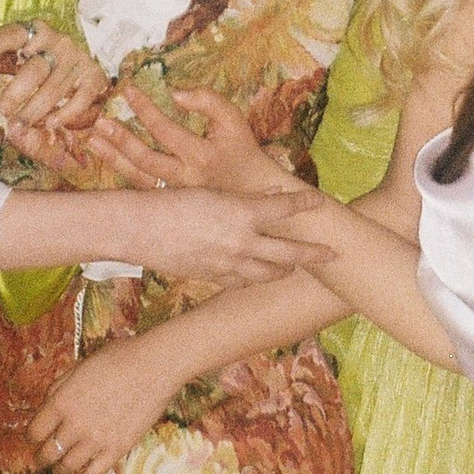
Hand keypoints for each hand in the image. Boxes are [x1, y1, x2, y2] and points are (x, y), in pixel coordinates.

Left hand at [0, 20, 108, 131]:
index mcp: (35, 32)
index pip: (13, 34)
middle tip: (1, 110)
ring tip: (18, 127)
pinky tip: (51, 123)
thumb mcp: (24, 52)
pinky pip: (80, 98)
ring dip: (35, 111)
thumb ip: (0, 55)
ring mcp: (77, 58)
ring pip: (54, 88)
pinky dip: (65, 113)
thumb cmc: (45, 60)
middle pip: (34, 69)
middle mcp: (58, 42)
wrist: (84, 62)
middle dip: (16, 92)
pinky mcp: (94, 75)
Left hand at [30, 342, 181, 473]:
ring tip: (61, 470)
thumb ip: (60, 387)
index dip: (32, 437)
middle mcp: (74, 424)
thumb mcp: (80, 366)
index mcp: (61, 402)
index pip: (34, 431)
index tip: (36, 438)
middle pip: (47, 453)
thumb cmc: (118, 359)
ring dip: (59, 472)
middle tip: (44, 458)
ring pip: (67, 468)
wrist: (154, 368)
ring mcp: (96, 440)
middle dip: (42, 458)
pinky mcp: (116, 450)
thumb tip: (48, 404)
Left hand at [87, 85, 296, 196]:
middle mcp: (185, 178)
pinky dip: (122, 172)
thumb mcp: (233, 119)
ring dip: (114, 158)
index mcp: (201, 155)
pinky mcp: (171, 202)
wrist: (254, 192)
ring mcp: (175, 193)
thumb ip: (208, 100)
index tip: (128, 89)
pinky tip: (108, 157)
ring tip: (94, 139)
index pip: (164, 129)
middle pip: (145, 159)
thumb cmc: (242, 150)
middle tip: (101, 120)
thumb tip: (174, 92)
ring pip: (138, 178)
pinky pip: (141, 188)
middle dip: (121, 139)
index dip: (144, 108)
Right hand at [127, 182, 330, 286]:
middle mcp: (242, 242)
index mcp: (242, 212)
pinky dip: (256, 277)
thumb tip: (272, 193)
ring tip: (295, 265)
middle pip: (290, 252)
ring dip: (286, 268)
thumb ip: (244, 199)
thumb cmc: (171, 201)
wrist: (139, 229)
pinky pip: (245, 281)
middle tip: (333, 254)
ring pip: (270, 272)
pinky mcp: (214, 277)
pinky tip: (259, 274)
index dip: (305, 204)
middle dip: (314, 253)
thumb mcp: (212, 192)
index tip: (320, 202)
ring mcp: (229, 264)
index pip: (285, 208)